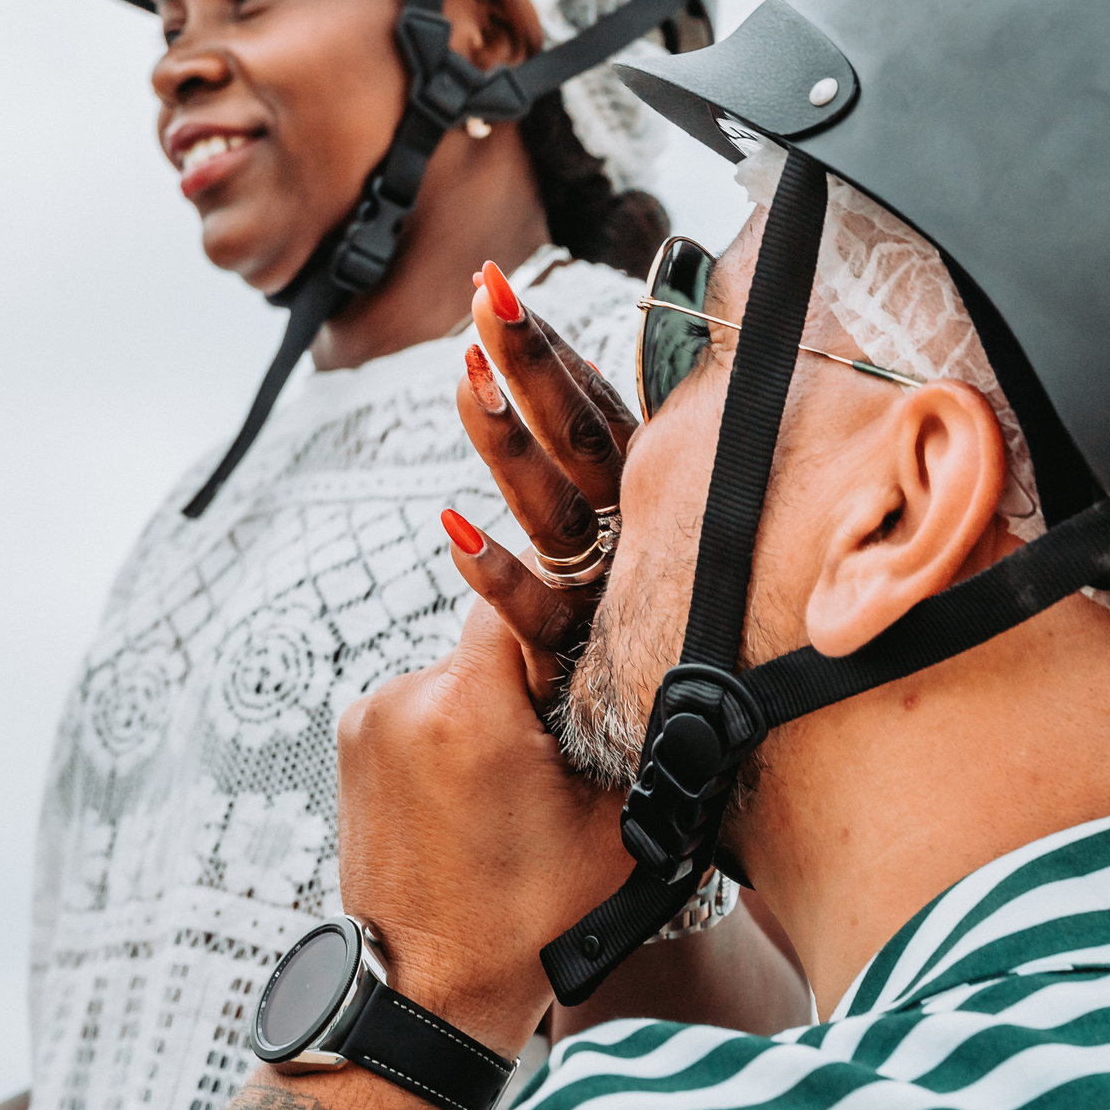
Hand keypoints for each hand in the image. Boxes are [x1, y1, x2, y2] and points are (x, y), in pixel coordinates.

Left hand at [335, 607, 632, 1054]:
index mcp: (468, 710)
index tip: (594, 644)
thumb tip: (667, 668)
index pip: (522, 594)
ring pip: (458, 675)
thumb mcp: (612, 828)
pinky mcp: (350, 745)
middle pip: (490, 640)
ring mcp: (367, 722)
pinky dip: (454, 732)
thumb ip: (640, 736)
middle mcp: (403, 701)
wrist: (427, 994)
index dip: (568, 609)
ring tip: (515, 785)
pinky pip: (422, 708)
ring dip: (492, 707)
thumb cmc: (525, 923)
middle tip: (563, 744)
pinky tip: (476, 794)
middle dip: (533, 676)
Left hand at [447, 260, 637, 698]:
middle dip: (533, 366)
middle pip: (580, 445)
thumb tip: (616, 432)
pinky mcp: (578, 678)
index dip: (555, 359)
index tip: (507, 298)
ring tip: (468, 378)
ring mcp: (608, 610)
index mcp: (652, 518)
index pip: (599, 421)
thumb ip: (640, 512)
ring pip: (557, 517)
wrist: (658, 816)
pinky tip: (452, 529)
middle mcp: (638, 553)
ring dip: (512, 447)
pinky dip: (498, 578)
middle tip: (490, 293)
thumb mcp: (656, 586)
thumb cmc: (645, 695)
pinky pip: (534, 623)